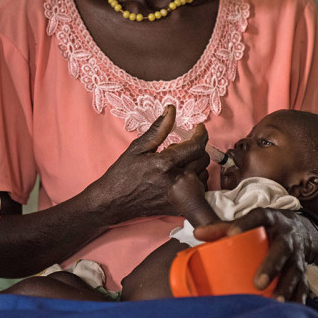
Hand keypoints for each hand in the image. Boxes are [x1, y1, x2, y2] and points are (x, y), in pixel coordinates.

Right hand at [95, 106, 209, 218]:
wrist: (113, 202)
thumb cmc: (123, 173)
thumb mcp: (137, 147)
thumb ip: (158, 129)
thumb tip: (171, 109)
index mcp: (165, 164)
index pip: (196, 146)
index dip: (201, 134)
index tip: (199, 129)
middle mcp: (175, 182)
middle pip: (203, 159)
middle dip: (197, 149)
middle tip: (182, 147)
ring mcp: (178, 197)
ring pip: (204, 175)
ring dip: (196, 166)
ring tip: (179, 164)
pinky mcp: (178, 208)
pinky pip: (199, 192)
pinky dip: (195, 182)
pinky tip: (180, 178)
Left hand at [167, 170, 206, 211]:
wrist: (195, 208)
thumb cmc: (199, 197)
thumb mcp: (200, 184)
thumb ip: (194, 178)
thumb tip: (195, 173)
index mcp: (190, 175)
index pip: (186, 172)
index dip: (187, 177)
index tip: (188, 182)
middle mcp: (181, 178)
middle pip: (179, 176)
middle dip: (181, 181)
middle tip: (185, 189)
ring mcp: (174, 185)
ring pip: (174, 184)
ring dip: (177, 188)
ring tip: (183, 196)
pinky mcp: (169, 192)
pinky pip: (170, 191)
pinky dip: (173, 194)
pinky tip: (179, 199)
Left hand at [193, 208, 311, 302]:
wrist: (298, 228)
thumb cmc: (265, 227)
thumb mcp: (248, 222)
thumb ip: (222, 228)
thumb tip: (197, 233)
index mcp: (269, 219)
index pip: (257, 218)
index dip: (245, 224)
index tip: (232, 233)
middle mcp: (285, 236)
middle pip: (281, 250)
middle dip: (271, 266)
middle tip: (258, 282)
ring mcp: (296, 253)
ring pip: (294, 270)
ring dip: (286, 286)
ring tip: (275, 301)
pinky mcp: (302, 268)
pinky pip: (303, 284)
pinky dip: (298, 297)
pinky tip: (292, 307)